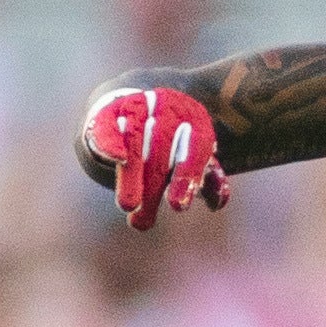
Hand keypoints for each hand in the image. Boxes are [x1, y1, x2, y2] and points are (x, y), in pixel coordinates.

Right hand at [84, 85, 229, 229]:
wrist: (142, 112)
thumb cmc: (175, 144)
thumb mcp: (195, 158)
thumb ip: (208, 180)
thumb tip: (217, 203)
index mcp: (196, 118)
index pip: (196, 145)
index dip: (187, 175)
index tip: (177, 207)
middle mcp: (169, 107)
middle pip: (162, 147)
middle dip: (153, 187)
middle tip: (144, 221)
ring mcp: (139, 105)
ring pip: (135, 139)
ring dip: (131, 175)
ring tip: (128, 206)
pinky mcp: (112, 109)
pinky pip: (108, 125)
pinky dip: (110, 142)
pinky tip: (116, 161)